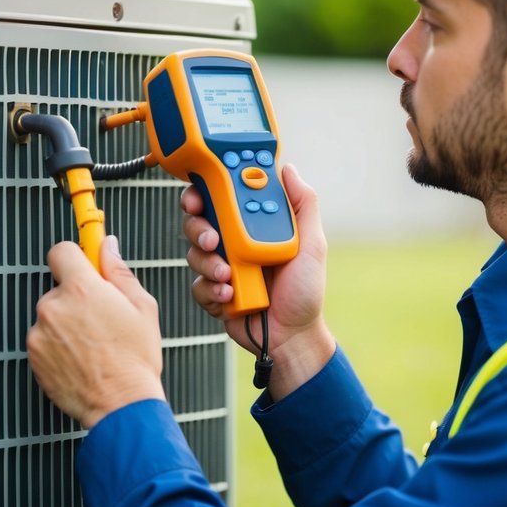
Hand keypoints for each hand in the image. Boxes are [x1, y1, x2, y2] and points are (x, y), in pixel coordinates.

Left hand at [26, 236, 165, 428]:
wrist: (121, 405)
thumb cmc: (135, 360)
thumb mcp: (142, 307)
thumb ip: (119, 270)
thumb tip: (107, 246)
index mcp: (82, 289)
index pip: (61, 251)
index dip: (75, 256)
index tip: (83, 263)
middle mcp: (54, 307)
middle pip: (59, 287)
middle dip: (76, 297)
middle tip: (102, 317)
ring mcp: (39, 333)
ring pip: (51, 315)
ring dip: (66, 323)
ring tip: (93, 344)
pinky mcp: (33, 357)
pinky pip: (43, 340)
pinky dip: (57, 346)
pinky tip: (81, 358)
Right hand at [182, 163, 335, 399]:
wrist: (292, 336)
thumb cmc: (305, 291)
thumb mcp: (312, 243)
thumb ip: (303, 204)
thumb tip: (288, 169)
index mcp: (253, 225)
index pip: (224, 196)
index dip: (208, 189)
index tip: (203, 191)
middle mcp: (234, 241)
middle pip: (199, 219)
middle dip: (199, 225)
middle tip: (212, 238)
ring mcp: (221, 266)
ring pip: (194, 251)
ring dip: (208, 261)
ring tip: (228, 275)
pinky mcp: (212, 291)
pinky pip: (197, 283)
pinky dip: (211, 288)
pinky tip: (230, 294)